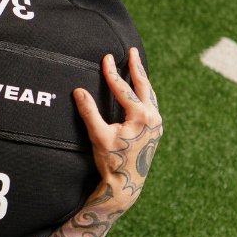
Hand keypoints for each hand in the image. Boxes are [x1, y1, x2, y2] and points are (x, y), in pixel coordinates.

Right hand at [73, 48, 161, 211]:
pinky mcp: (156, 132)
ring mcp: (157, 125)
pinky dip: (146, 94)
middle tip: (133, 51)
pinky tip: (141, 92)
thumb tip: (78, 91)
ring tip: (136, 66)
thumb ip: (89, 112)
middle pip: (144, 86)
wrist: (126, 185)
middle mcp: (153, 118)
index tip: (106, 57)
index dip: (112, 73)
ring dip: (142, 80)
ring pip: (150, 95)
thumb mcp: (98, 136)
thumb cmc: (111, 162)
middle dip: (136, 68)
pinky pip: (152, 105)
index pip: (124, 89)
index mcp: (141, 117)